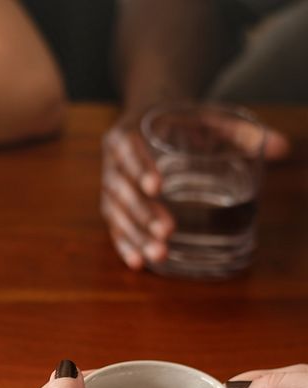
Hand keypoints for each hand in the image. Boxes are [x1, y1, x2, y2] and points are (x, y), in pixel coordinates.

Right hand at [101, 113, 289, 269]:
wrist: (148, 117)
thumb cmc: (179, 121)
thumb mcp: (208, 118)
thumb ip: (241, 132)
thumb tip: (282, 148)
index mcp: (128, 133)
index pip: (129, 151)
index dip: (141, 169)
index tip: (158, 187)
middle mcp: (113, 162)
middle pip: (122, 189)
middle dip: (143, 212)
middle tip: (167, 230)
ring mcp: (111, 186)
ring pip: (116, 212)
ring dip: (136, 235)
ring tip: (159, 253)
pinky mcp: (113, 205)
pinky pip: (114, 227)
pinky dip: (124, 245)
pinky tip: (137, 263)